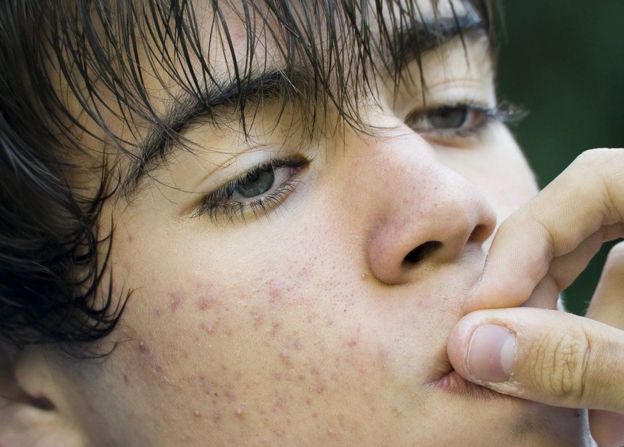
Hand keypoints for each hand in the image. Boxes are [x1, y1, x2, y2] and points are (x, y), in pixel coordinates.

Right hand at [446, 149, 623, 446]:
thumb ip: (580, 358)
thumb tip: (473, 347)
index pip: (596, 180)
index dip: (533, 237)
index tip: (490, 307)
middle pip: (587, 234)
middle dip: (545, 302)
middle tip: (508, 358)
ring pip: (608, 286)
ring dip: (581, 350)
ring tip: (593, 424)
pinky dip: (607, 361)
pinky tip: (611, 422)